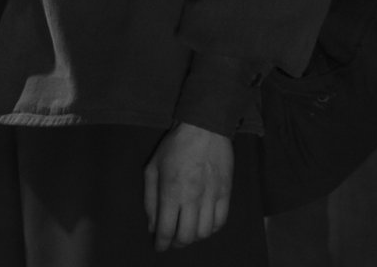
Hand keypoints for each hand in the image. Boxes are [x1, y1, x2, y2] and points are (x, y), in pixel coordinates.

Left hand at [144, 122, 233, 251]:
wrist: (204, 130)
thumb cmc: (174, 147)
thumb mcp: (152, 168)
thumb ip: (150, 199)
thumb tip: (152, 225)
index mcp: (171, 191)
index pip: (167, 229)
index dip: (162, 243)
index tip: (159, 247)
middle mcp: (193, 198)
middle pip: (187, 236)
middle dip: (177, 243)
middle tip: (171, 241)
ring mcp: (212, 197)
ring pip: (205, 233)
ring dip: (194, 238)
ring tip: (186, 233)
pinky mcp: (226, 194)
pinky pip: (221, 222)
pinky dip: (211, 230)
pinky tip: (202, 225)